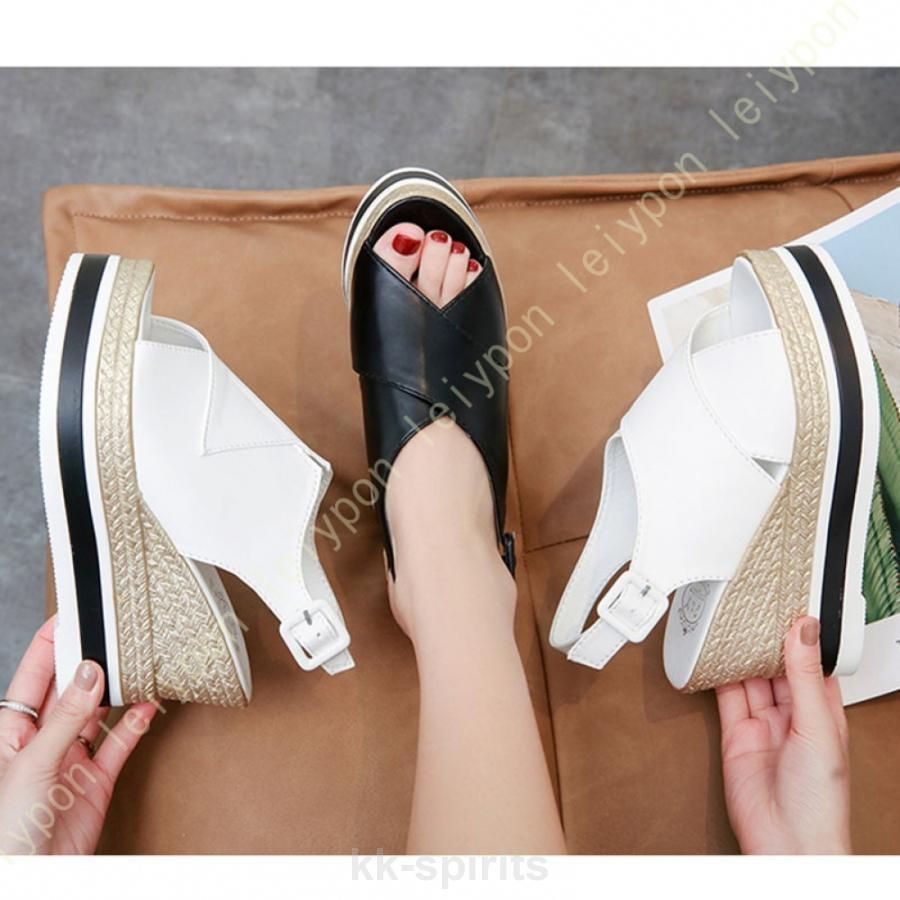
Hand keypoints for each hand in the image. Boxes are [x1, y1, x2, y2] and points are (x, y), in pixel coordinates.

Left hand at [0, 617, 157, 854]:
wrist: (33, 879)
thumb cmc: (7, 831)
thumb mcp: (33, 765)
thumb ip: (65, 718)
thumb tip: (90, 673)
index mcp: (13, 731)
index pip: (34, 675)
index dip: (51, 644)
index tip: (72, 615)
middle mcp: (42, 740)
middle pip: (70, 689)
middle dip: (90, 661)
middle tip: (114, 633)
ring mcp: (70, 759)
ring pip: (98, 712)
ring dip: (117, 690)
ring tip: (136, 663)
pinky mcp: (96, 780)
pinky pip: (119, 743)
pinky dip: (135, 722)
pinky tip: (147, 704)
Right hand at [716, 616, 850, 853]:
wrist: (785, 843)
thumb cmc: (819, 802)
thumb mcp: (817, 727)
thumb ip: (805, 677)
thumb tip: (805, 631)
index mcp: (824, 712)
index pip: (812, 662)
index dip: (801, 634)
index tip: (789, 604)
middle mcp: (794, 716)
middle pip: (777, 666)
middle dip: (765, 639)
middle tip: (753, 606)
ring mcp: (764, 725)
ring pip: (750, 678)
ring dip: (741, 654)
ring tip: (732, 623)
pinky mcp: (735, 735)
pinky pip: (725, 697)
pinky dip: (717, 676)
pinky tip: (714, 657)